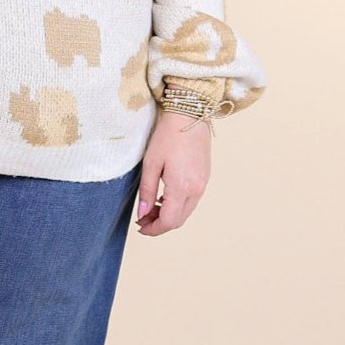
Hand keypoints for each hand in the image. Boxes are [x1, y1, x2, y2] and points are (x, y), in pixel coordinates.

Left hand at [134, 110, 211, 235]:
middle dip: (159, 224)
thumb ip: (146, 191)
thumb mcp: (150, 164)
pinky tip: (163, 197)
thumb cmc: (168, 136)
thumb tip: (142, 213)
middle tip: (142, 219)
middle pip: (178, 220)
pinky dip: (177, 205)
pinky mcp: (204, 178)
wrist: (189, 116)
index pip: (169, 221)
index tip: (140, 227)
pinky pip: (191, 201)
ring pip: (186, 212)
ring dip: (168, 215)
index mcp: (182, 187)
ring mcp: (203, 184)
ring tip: (150, 207)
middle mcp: (196, 189)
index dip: (153, 229)